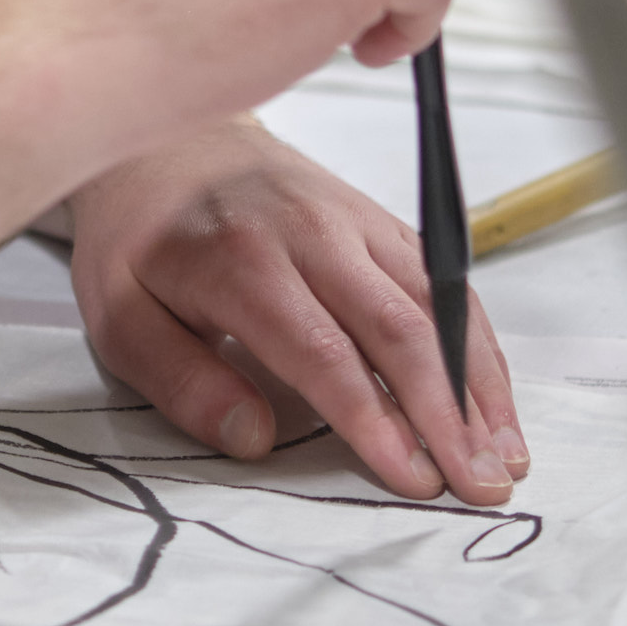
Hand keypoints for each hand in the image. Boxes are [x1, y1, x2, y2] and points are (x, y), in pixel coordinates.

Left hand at [60, 120, 523, 503]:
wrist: (169, 140)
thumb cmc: (142, 237)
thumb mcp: (120, 315)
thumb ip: (181, 380)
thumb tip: (253, 438)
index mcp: (242, 260)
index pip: (325, 351)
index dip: (375, 419)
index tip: (412, 477)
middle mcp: (312, 233)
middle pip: (399, 328)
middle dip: (450, 414)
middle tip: (480, 485)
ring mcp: (355, 221)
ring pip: (437, 304)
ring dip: (479, 383)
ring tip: (506, 455)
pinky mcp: (380, 221)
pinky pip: (443, 282)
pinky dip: (476, 342)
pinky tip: (494, 398)